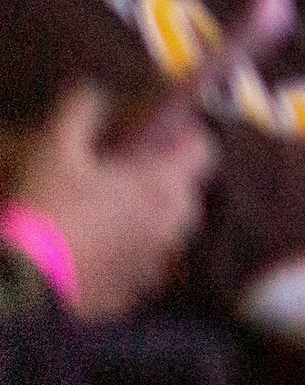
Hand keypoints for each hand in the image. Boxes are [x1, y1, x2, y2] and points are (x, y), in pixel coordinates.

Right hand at [9, 82, 215, 320]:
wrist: (20, 283)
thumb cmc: (45, 207)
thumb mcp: (55, 147)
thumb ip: (82, 110)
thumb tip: (96, 91)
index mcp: (162, 185)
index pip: (204, 149)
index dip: (187, 135)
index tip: (163, 132)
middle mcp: (170, 226)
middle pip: (188, 192)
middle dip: (167, 178)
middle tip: (128, 170)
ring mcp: (154, 264)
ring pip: (167, 232)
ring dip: (148, 218)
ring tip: (108, 209)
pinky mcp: (131, 293)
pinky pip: (141, 267)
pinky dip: (127, 254)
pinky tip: (95, 248)